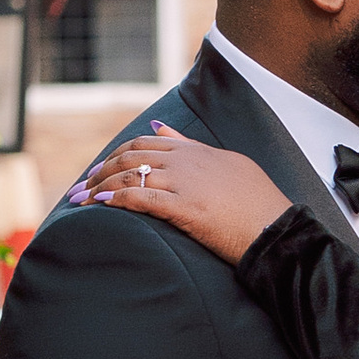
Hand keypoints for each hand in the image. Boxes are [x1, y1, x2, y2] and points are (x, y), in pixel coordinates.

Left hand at [82, 120, 291, 266]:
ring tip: (80, 200)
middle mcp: (188, 162)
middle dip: (101, 172)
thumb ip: (191, 146)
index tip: (100, 171)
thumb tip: (158, 129)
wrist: (278, 229)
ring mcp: (187, 183)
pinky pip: (141, 198)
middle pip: (131, 158)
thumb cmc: (259, 204)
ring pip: (131, 176)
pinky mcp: (186, 208)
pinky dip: (116, 200)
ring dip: (100, 188)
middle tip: (81, 187)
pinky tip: (100, 206)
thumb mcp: (228, 164)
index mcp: (198, 151)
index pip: (145, 145)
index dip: (117, 156)